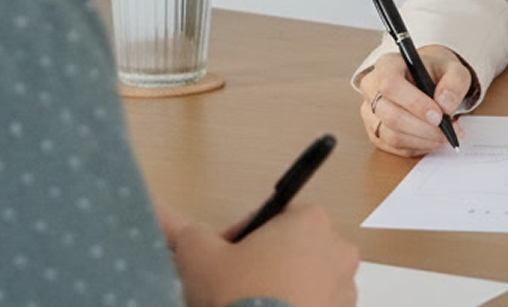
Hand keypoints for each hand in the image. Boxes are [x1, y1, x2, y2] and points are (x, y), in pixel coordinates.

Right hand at [162, 203, 357, 306]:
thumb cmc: (236, 294)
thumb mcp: (199, 256)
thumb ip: (187, 231)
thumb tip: (161, 213)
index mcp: (310, 220)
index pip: (273, 217)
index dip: (243, 237)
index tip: (225, 258)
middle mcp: (338, 249)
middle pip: (294, 249)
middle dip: (266, 264)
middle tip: (235, 287)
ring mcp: (346, 289)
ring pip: (308, 281)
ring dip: (284, 290)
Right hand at [357, 46, 471, 155]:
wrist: (428, 80)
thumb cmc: (436, 72)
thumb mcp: (453, 69)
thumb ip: (454, 83)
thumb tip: (445, 105)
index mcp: (387, 65)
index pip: (391, 85)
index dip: (414, 103)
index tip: (438, 115)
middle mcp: (372, 88)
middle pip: (391, 115)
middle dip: (424, 128)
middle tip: (449, 130)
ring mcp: (370, 113)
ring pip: (393, 135)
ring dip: (423, 140)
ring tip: (445, 135)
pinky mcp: (376, 133)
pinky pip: (395, 147)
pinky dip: (418, 146)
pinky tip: (433, 139)